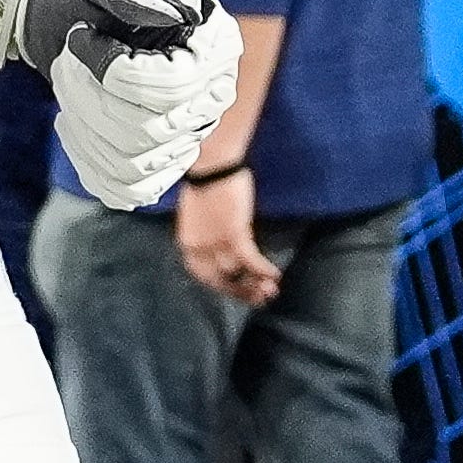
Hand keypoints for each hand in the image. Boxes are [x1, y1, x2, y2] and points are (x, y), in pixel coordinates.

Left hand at [23, 0, 242, 207]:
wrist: (68, 8)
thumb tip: (165, 14)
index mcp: (216, 44)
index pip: (174, 87)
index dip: (113, 71)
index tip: (80, 37)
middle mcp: (213, 95)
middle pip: (148, 131)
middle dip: (86, 97)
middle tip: (64, 61)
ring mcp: (189, 134)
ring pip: (133, 164)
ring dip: (81, 125)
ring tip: (67, 84)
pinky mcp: (159, 161)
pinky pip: (126, 189)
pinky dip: (87, 160)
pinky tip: (72, 123)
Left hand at [178, 170, 282, 305]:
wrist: (212, 164)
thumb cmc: (207, 183)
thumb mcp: (199, 217)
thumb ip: (206, 236)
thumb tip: (219, 251)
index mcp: (187, 242)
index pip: (203, 276)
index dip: (223, 287)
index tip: (238, 291)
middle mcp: (198, 248)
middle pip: (219, 281)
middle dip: (241, 292)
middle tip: (259, 297)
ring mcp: (215, 243)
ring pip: (236, 275)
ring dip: (256, 284)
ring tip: (270, 289)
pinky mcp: (234, 235)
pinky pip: (251, 261)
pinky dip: (264, 270)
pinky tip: (275, 274)